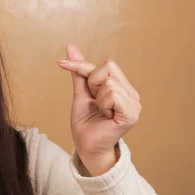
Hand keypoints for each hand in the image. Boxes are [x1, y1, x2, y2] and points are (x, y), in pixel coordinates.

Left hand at [58, 45, 140, 174]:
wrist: (86, 147)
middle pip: (108, 68)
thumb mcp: (80, 93)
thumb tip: (71, 47)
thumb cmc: (85, 123)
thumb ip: (80, 72)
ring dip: (97, 98)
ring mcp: (134, 104)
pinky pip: (112, 94)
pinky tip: (105, 116)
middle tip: (95, 104)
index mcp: (123, 88)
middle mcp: (132, 94)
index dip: (81, 65)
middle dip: (92, 84)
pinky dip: (103, 104)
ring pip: (109, 82)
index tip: (59, 64)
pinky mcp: (131, 114)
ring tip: (100, 112)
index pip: (106, 64)